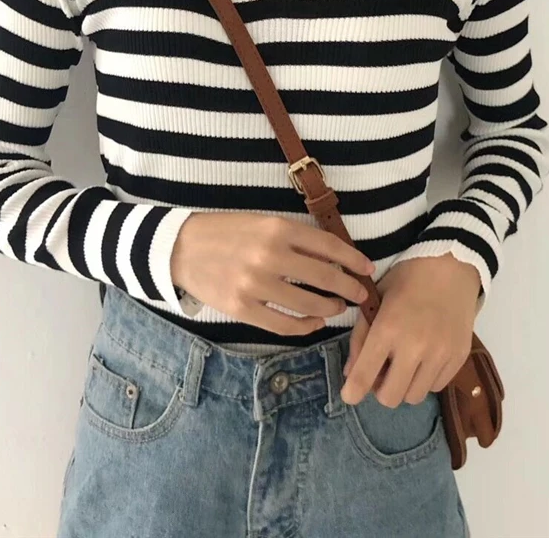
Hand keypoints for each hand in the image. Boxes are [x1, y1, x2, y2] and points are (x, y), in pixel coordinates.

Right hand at [170, 212, 375, 335]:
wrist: (181, 247)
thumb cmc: (226, 231)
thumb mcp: (262, 222)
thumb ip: (294, 237)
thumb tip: (333, 258)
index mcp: (277, 228)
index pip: (328, 246)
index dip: (353, 259)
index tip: (367, 268)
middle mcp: (269, 255)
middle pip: (325, 277)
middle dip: (349, 288)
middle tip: (359, 294)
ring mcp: (255, 284)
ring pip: (308, 304)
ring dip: (330, 308)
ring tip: (336, 308)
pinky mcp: (242, 308)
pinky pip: (283, 324)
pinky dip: (305, 326)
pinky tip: (313, 323)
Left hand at [340, 253, 480, 406]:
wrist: (450, 267)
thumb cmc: (406, 280)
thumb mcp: (375, 301)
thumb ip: (360, 338)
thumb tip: (351, 374)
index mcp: (387, 329)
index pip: (365, 375)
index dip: (353, 392)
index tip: (349, 396)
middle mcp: (415, 347)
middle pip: (390, 397)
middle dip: (380, 389)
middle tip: (380, 372)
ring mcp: (440, 354)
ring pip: (414, 397)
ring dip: (403, 386)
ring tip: (403, 364)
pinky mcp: (459, 358)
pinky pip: (436, 386)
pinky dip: (425, 380)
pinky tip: (423, 359)